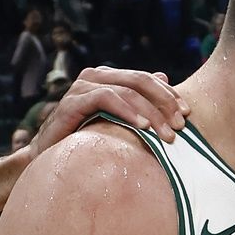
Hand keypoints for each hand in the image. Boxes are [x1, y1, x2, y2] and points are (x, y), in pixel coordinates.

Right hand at [26, 66, 188, 157]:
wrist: (47, 158)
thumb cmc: (83, 140)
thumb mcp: (117, 121)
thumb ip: (137, 101)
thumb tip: (164, 77)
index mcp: (107, 77)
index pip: (145, 79)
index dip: (168, 95)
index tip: (187, 114)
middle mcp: (95, 76)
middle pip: (139, 81)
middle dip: (164, 103)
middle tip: (180, 125)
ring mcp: (82, 86)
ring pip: (126, 90)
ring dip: (150, 112)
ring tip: (166, 133)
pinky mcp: (72, 101)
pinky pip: (106, 98)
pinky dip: (127, 111)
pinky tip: (142, 127)